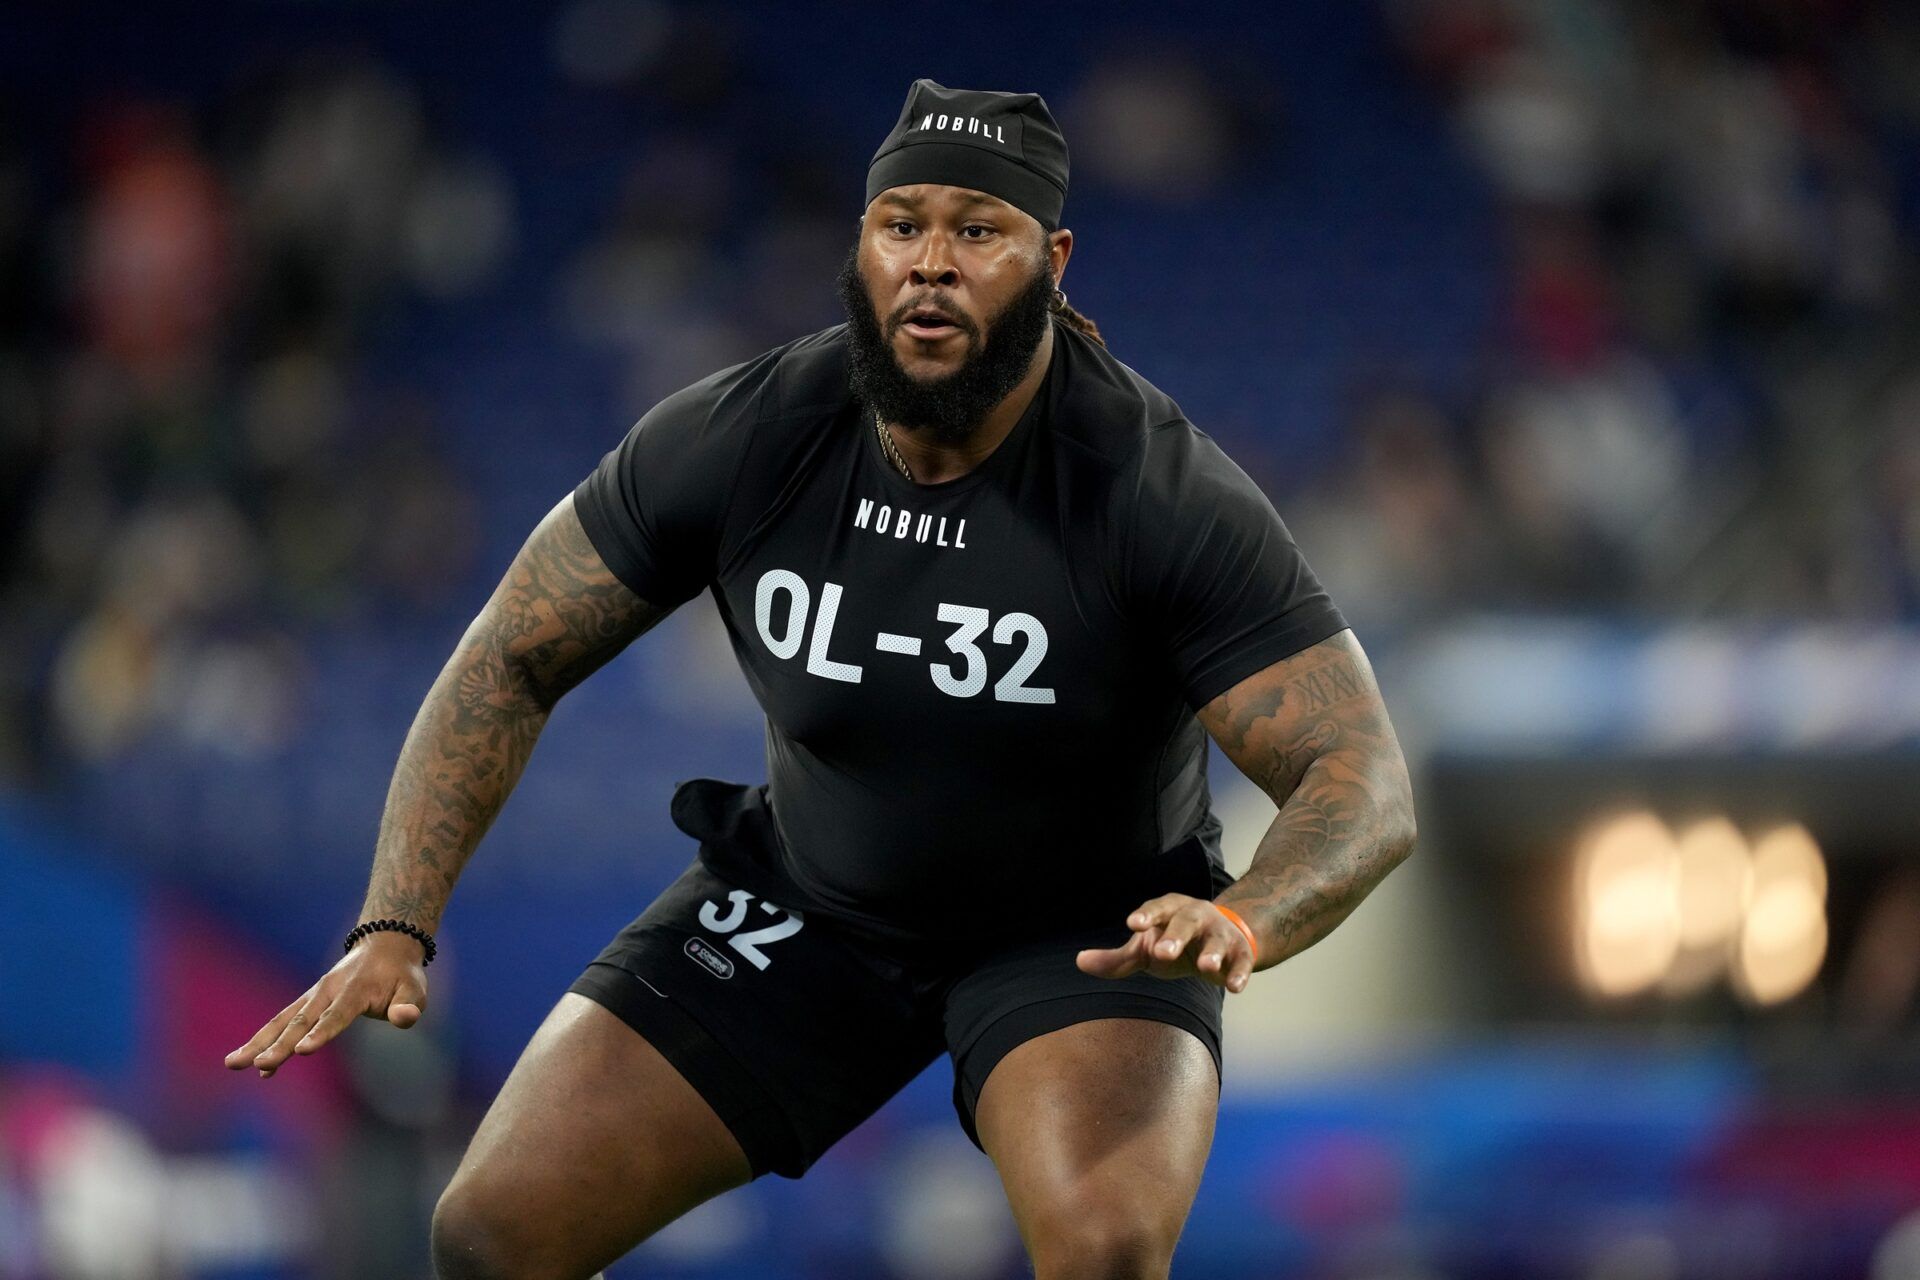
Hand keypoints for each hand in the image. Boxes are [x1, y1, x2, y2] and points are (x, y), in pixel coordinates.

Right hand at [224, 931, 428, 1077]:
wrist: (384, 945)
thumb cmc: (402, 974)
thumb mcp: (415, 988)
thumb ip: (409, 1005)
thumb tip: (404, 1018)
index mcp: (356, 989)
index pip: (337, 1015)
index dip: (320, 1033)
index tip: (301, 1052)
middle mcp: (328, 991)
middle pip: (301, 1021)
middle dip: (278, 1045)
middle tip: (257, 1065)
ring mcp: (314, 995)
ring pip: (282, 1021)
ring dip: (258, 1042)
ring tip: (232, 1064)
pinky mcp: (307, 1002)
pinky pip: (283, 1022)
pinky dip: (267, 1041)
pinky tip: (254, 1065)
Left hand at [1075, 894, 1256, 992]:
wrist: (1223, 939)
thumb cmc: (1174, 942)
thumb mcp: (1145, 949)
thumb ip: (1116, 959)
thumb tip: (1079, 961)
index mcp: (1170, 910)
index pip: (1157, 908)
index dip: (1146, 914)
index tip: (1132, 925)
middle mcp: (1196, 916)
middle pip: (1186, 921)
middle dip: (1175, 936)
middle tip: (1162, 952)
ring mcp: (1220, 933)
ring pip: (1216, 940)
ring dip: (1212, 952)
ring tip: (1206, 967)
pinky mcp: (1240, 953)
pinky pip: (1241, 962)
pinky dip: (1239, 973)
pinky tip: (1234, 987)